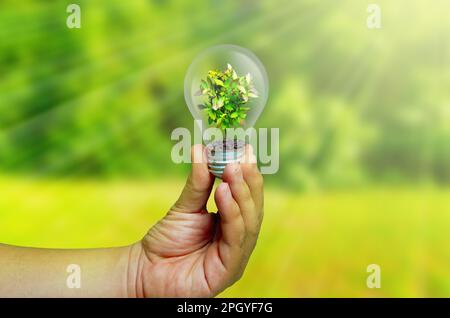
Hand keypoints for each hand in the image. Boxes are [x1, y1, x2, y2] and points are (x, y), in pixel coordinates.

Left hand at [128, 144, 263, 296]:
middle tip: (239, 158)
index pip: (247, 199)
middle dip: (248, 182)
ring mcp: (235, 257)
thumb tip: (202, 149)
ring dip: (241, 194)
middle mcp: (238, 241)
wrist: (143, 270)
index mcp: (232, 225)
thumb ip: (199, 183)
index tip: (244, 149)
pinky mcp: (228, 271)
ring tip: (230, 170)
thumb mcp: (185, 206)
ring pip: (248, 223)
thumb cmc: (166, 241)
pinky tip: (223, 193)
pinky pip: (236, 240)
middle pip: (253, 209)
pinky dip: (232, 214)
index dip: (248, 175)